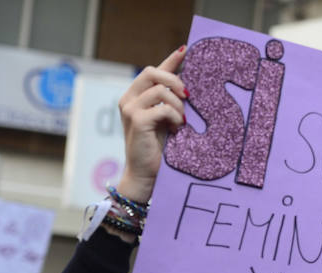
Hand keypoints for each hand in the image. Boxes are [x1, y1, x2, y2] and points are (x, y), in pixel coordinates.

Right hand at [116, 47, 187, 204]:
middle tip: (189, 97)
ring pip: (160, 90)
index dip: (171, 60)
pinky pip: (162, 108)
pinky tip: (176, 130)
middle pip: (153, 72)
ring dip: (178, 105)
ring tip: (182, 122)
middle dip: (176, 80)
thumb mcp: (168, 121)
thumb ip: (172, 104)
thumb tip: (191, 88)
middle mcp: (129, 98)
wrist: (146, 174)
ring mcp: (130, 108)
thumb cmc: (159, 149)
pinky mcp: (137, 120)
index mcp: (137, 96)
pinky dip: (175, 117)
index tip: (187, 50)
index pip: (154, 70)